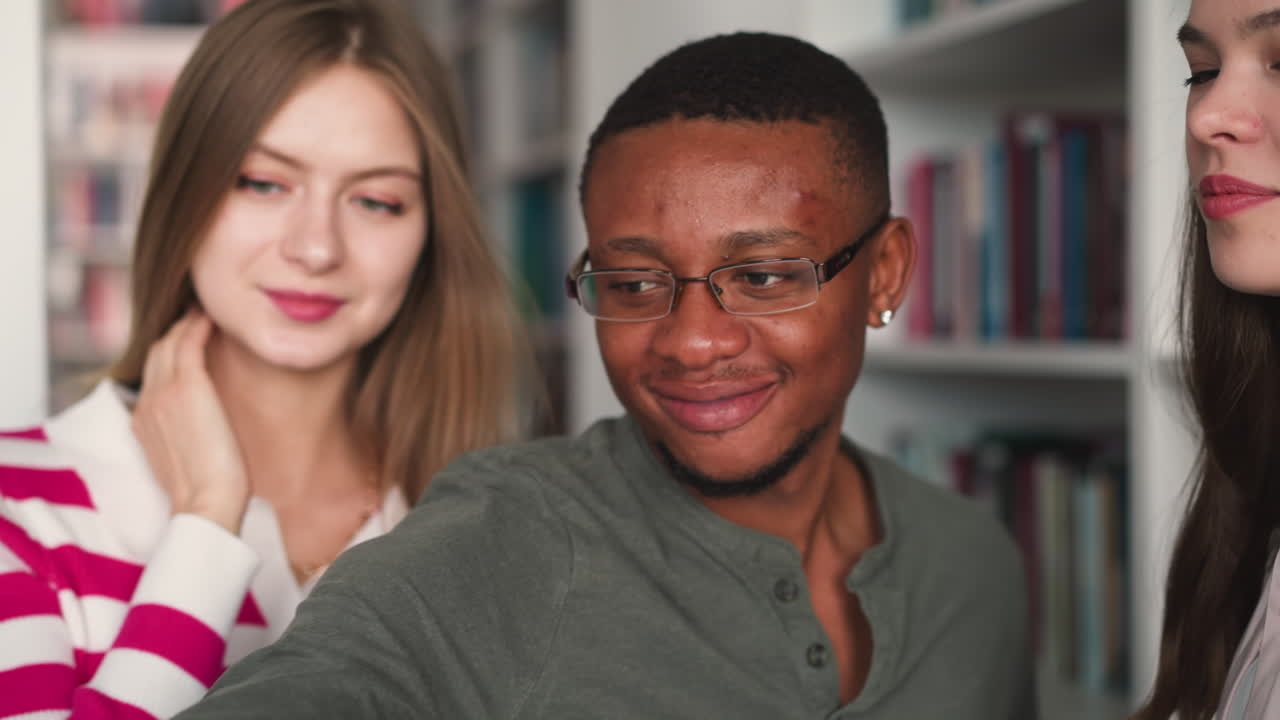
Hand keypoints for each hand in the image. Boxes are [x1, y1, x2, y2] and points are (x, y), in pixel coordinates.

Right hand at [132, 309, 249, 534]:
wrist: (206, 504)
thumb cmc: (207, 492)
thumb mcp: (184, 458)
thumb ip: (184, 435)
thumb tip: (203, 427)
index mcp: (143, 421)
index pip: (151, 374)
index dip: (167, 353)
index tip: (185, 340)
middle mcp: (147, 402)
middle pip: (155, 352)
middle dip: (174, 330)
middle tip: (196, 315)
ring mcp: (164, 393)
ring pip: (169, 342)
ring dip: (186, 322)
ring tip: (205, 311)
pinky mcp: (188, 387)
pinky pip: (189, 342)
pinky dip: (198, 325)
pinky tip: (212, 317)